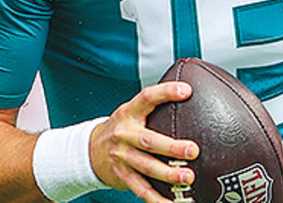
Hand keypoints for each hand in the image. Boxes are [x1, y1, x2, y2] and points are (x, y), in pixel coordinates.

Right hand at [89, 82, 200, 202]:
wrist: (90, 150)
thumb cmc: (121, 129)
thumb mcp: (132, 112)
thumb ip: (154, 106)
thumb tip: (189, 92)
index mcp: (129, 113)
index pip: (147, 97)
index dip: (166, 93)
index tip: (186, 91)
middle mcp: (124, 134)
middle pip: (148, 141)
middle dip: (171, 147)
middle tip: (192, 150)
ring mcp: (122, 157)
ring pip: (146, 167)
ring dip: (168, 174)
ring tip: (187, 178)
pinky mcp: (123, 176)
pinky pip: (142, 190)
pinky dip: (157, 199)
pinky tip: (171, 202)